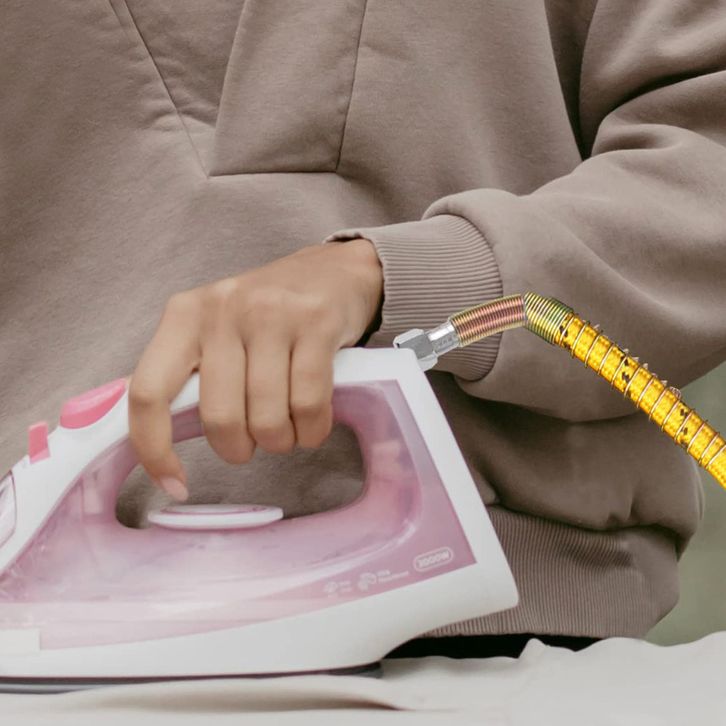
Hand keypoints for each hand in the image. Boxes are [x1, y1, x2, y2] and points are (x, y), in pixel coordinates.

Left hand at [128, 238, 382, 500]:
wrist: (335, 271)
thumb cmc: (270, 313)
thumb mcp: (218, 330)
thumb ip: (192, 374)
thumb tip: (162, 442)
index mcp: (185, 315)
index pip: (147, 392)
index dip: (153, 448)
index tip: (175, 484)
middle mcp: (222, 310)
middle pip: (218, 417)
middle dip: (239, 449)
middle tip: (254, 443)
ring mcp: (271, 314)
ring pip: (266, 417)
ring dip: (280, 442)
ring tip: (287, 431)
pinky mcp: (316, 323)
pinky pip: (308, 404)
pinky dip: (312, 430)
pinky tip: (312, 425)